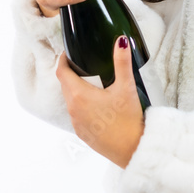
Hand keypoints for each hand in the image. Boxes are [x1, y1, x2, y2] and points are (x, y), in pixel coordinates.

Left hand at [56, 35, 144, 168]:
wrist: (132, 150)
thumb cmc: (128, 121)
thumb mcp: (126, 87)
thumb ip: (122, 62)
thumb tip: (120, 42)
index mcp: (79, 95)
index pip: (61, 72)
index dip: (62, 60)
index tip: (69, 54)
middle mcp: (73, 109)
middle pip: (65, 85)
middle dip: (72, 73)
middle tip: (86, 66)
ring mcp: (76, 123)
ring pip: (70, 100)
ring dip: (77, 90)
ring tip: (94, 84)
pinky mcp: (82, 133)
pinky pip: (76, 114)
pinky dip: (82, 105)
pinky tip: (98, 105)